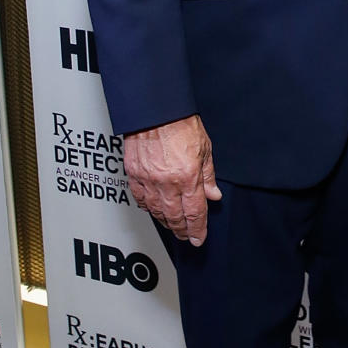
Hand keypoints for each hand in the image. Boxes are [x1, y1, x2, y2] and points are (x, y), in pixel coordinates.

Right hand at [123, 115, 220, 245]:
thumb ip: (208, 175)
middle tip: (186, 235)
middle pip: (175, 217)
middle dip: (182, 229)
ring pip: (157, 212)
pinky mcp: (134, 174)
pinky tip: (154, 210)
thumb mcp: (204, 147)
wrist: (156, 110)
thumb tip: (213, 195)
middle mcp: (167, 182)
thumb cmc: (180, 122)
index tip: (198, 238)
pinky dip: (148, 208)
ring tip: (173, 225)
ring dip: (166, 222)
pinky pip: (140, 199)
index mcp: (188, 176)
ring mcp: (148, 180)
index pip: (194, 212)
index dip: (197, 229)